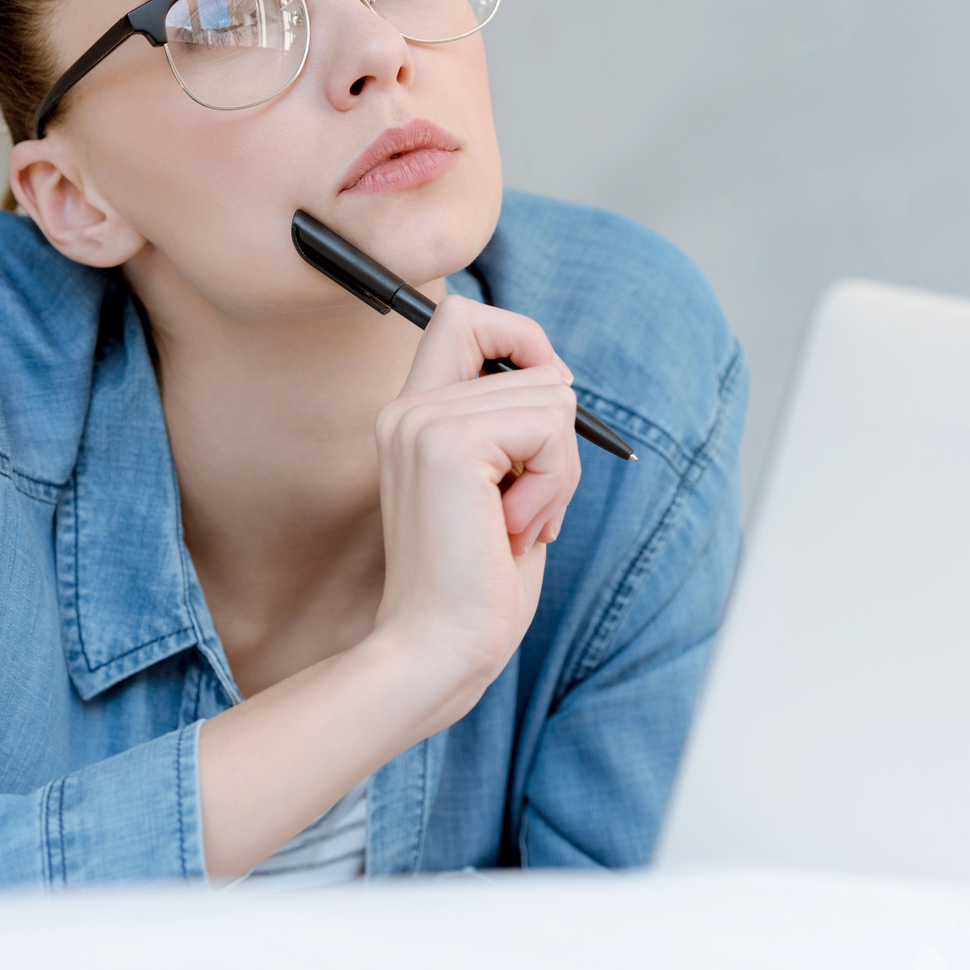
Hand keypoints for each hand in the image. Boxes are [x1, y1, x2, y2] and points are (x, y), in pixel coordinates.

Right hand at [370, 294, 582, 718]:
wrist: (437, 653)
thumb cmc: (476, 590)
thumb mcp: (503, 493)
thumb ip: (516, 430)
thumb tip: (562, 376)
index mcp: (413, 418)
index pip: (463, 317)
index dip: (521, 340)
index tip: (545, 416)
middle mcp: (408, 409)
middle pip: (535, 365)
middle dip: (559, 443)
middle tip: (528, 513)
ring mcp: (422, 421)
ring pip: (552, 396)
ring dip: (559, 471)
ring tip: (518, 526)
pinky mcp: (448, 444)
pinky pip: (549, 425)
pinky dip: (553, 484)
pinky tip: (514, 530)